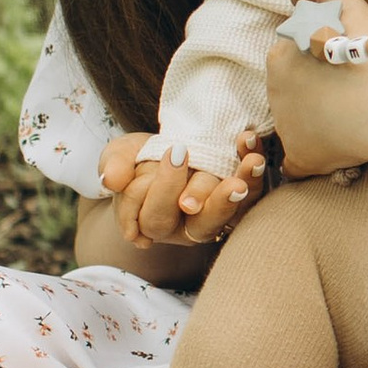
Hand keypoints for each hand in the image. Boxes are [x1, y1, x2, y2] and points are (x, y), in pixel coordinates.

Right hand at [107, 150, 250, 247]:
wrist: (165, 149)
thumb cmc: (137, 161)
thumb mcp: (120, 157)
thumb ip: (114, 166)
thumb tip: (112, 180)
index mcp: (156, 225)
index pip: (157, 218)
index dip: (162, 192)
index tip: (173, 153)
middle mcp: (190, 225)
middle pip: (200, 223)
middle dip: (203, 195)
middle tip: (206, 164)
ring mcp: (218, 213)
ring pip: (235, 212)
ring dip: (245, 184)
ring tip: (251, 161)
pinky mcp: (242, 197)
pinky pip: (255, 191)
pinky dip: (254, 168)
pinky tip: (249, 142)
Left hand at [264, 0, 367, 176]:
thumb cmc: (367, 50)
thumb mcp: (344, 4)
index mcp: (280, 57)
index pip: (294, 58)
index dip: (319, 62)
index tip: (340, 67)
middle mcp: (274, 91)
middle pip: (292, 91)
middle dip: (314, 91)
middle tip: (347, 92)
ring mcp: (286, 126)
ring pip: (297, 123)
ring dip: (317, 123)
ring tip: (352, 120)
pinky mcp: (300, 155)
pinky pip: (298, 162)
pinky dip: (313, 159)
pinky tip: (333, 154)